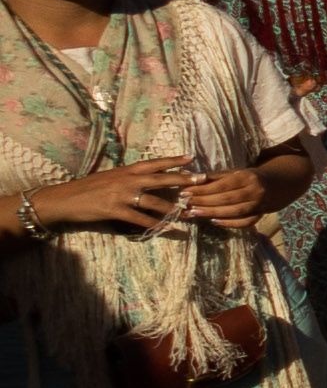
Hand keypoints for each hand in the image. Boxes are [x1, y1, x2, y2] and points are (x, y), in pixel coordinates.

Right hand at [26, 156, 191, 232]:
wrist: (64, 199)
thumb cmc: (88, 188)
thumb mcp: (110, 177)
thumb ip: (129, 177)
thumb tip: (148, 177)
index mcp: (126, 170)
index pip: (154, 163)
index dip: (173, 160)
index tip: (191, 158)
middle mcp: (126, 180)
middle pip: (160, 179)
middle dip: (182, 180)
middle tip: (202, 180)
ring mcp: (121, 195)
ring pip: (154, 202)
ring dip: (174, 209)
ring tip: (190, 212)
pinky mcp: (115, 210)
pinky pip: (140, 219)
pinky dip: (156, 225)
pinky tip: (169, 230)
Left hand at [178, 165, 276, 223]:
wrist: (277, 185)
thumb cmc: (250, 177)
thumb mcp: (235, 172)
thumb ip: (215, 176)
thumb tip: (190, 178)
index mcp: (248, 177)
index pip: (222, 185)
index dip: (203, 190)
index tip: (185, 192)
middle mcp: (255, 191)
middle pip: (226, 199)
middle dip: (204, 202)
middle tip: (185, 204)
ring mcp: (259, 205)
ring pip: (234, 212)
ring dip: (212, 213)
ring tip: (193, 213)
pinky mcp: (261, 215)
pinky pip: (244, 222)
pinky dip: (229, 223)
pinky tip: (214, 221)